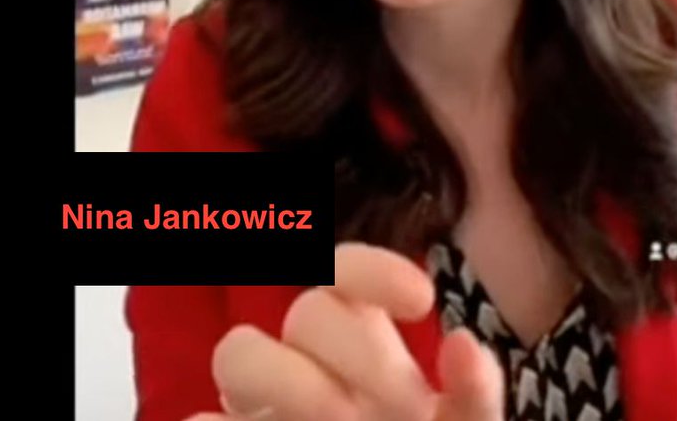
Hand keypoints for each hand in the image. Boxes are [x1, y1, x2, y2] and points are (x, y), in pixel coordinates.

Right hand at [186, 241, 504, 420]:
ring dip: (288, 383)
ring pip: (238, 352)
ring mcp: (264, 407)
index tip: (423, 300)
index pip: (344, 271)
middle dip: (357, 352)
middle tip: (402, 407)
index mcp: (360, 343)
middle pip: (306, 311)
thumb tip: (465, 344)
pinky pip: (203, 420)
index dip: (373, 270)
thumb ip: (473, 395)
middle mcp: (306, 365)